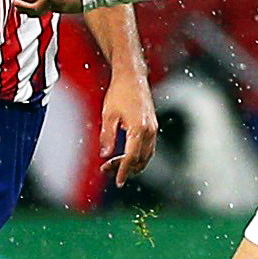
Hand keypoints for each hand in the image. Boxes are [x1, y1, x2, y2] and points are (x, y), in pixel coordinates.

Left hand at [97, 72, 159, 187]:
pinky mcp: (152, 126)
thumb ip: (107, 136)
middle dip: (125, 168)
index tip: (117, 181)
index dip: (123, 171)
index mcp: (139, 129)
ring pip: (146, 155)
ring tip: (114, 165)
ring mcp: (153, 128)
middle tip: (107, 170)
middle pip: (140, 159)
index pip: (132, 157)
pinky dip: (138, 155)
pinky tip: (125, 155)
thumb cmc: (119, 92)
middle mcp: (150, 130)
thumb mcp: (108, 115)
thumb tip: (105, 154)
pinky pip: (148, 147)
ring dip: (132, 163)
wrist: (132, 77)